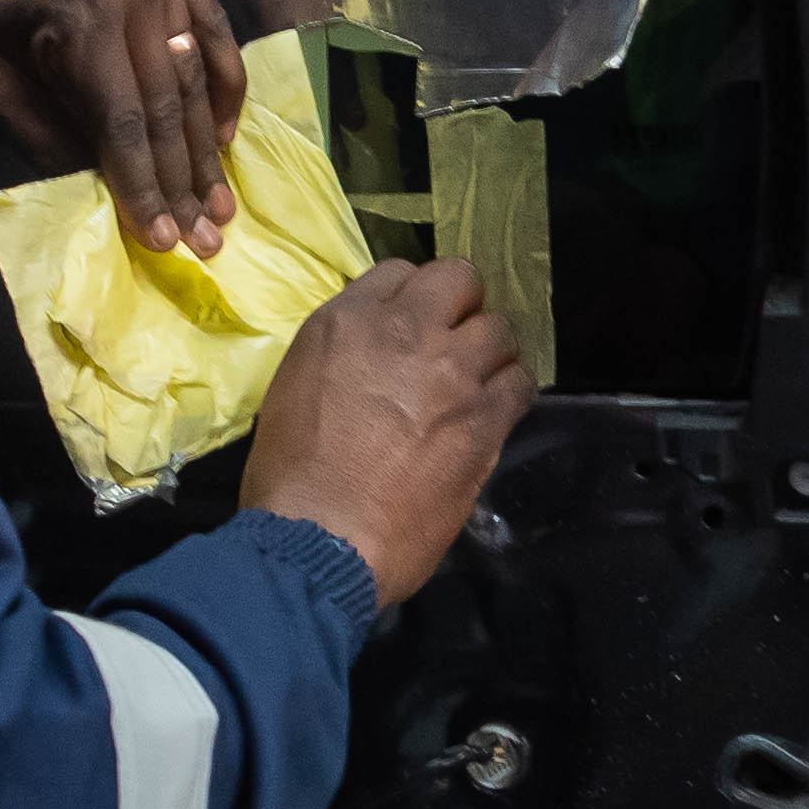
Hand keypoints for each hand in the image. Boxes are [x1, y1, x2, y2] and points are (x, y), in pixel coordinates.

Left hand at [0, 0, 245, 254]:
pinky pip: (211, 22)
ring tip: (221, 203)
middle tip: (207, 240)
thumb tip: (111, 192)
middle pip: (168, 99)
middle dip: (183, 179)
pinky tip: (222, 132)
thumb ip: (48, 140)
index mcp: (85, 11)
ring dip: (206, 142)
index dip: (144, 186)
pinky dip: (220, 78)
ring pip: (194, 69)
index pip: (124, 120)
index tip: (162, 241)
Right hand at [243, 258, 533, 606]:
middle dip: (460, 305)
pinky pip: (520, 382)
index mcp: (347, 322)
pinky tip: (494, 411)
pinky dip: (510, 390)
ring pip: (499, 328)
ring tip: (477, 380)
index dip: (411, 299)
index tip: (411, 327)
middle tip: (451, 344)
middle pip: (459, 279)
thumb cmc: (288, 476)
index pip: (398, 273)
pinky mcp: (485, 419)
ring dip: (490, 350)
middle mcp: (406, 332)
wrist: (321, 534)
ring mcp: (452, 373)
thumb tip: (369, 366)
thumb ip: (340, 359)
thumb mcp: (294, 388)